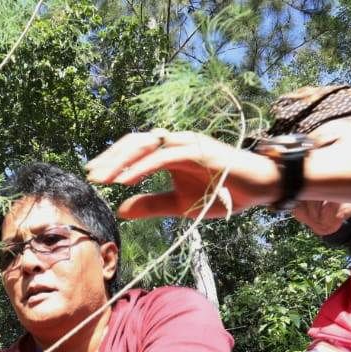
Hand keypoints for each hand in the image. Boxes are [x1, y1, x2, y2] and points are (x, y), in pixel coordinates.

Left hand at [85, 130, 280, 219]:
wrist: (258, 188)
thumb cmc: (222, 192)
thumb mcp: (179, 205)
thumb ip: (151, 205)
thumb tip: (121, 209)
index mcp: (169, 151)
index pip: (134, 149)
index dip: (112, 159)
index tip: (94, 175)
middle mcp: (176, 141)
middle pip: (135, 143)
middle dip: (111, 158)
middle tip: (92, 176)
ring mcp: (187, 143)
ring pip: (147, 145)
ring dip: (122, 161)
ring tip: (103, 177)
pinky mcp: (199, 151)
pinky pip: (164, 156)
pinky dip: (143, 167)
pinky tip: (126, 179)